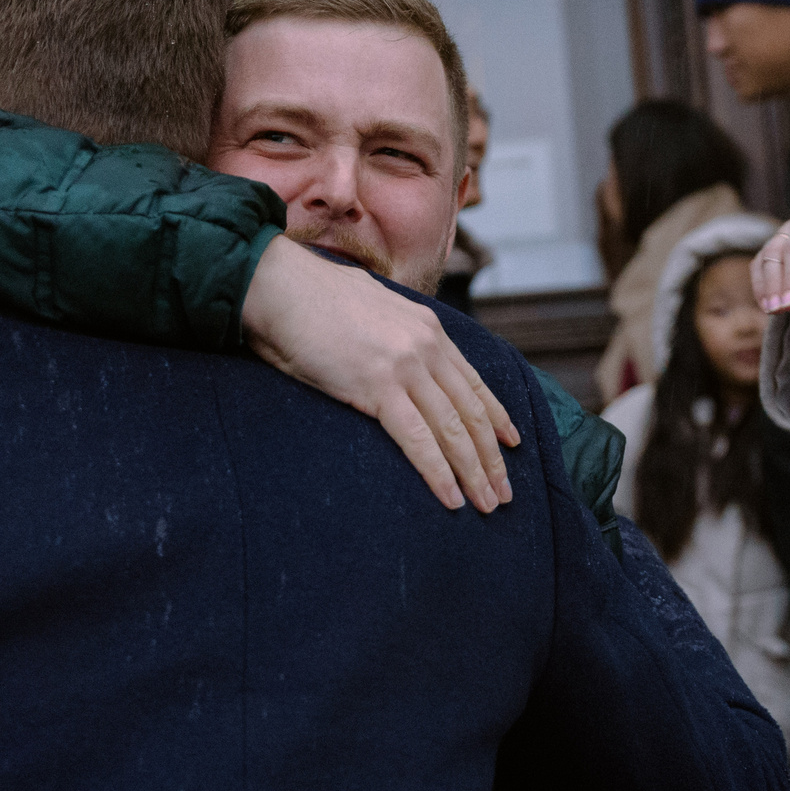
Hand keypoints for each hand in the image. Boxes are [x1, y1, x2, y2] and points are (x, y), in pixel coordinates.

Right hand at [239, 237, 519, 512]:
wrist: (277, 285)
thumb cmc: (309, 299)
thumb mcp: (370, 308)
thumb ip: (393, 332)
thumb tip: (393, 352)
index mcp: (426, 326)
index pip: (472, 381)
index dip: (495, 416)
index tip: (511, 443)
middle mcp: (425, 345)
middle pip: (470, 411)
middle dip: (492, 457)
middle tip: (504, 493)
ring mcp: (405, 366)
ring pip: (453, 430)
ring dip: (474, 472)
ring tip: (487, 504)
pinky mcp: (378, 387)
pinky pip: (418, 439)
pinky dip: (438, 472)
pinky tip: (452, 498)